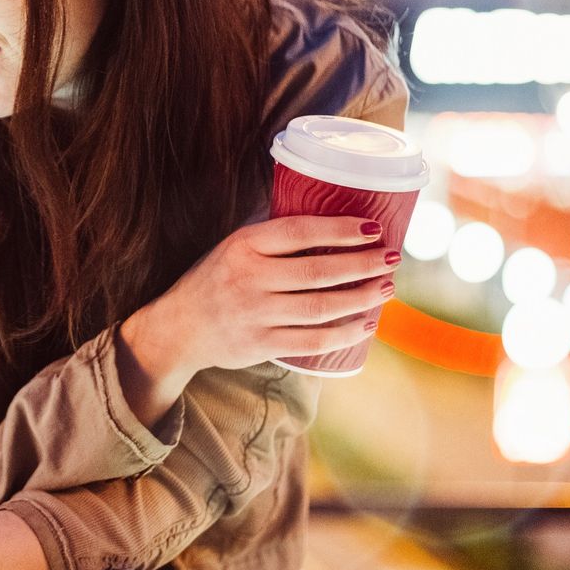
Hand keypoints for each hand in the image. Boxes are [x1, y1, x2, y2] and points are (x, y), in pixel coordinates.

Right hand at [127, 215, 398, 378]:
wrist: (177, 329)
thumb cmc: (215, 281)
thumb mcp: (233, 248)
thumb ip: (273, 240)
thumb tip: (335, 225)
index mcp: (242, 245)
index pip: (299, 232)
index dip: (340, 229)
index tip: (373, 228)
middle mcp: (248, 278)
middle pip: (318, 271)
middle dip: (363, 264)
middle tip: (391, 259)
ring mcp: (255, 314)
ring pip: (321, 307)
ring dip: (361, 298)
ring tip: (386, 288)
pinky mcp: (261, 344)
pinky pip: (313, 341)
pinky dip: (345, 333)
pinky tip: (366, 323)